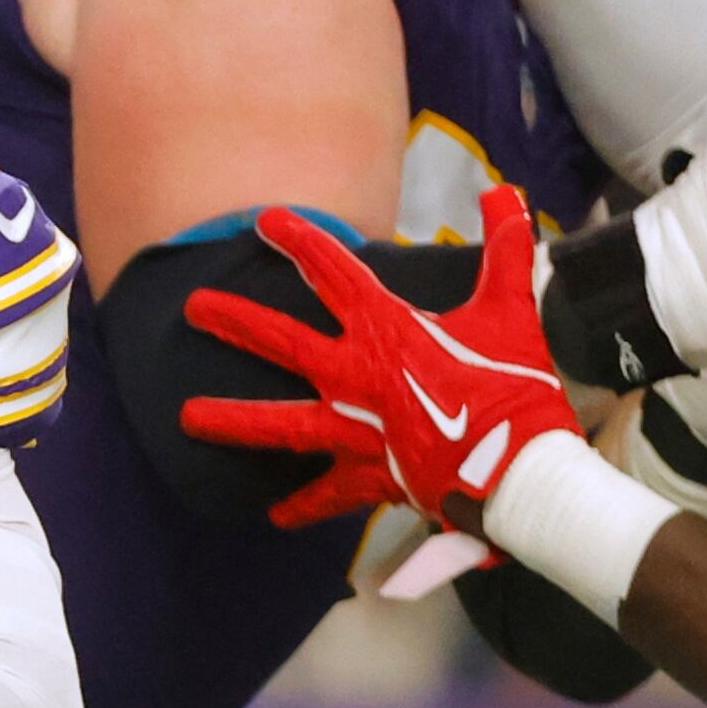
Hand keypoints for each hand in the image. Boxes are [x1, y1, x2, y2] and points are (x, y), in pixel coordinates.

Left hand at [180, 185, 582, 531]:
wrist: (520, 468)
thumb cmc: (514, 385)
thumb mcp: (511, 308)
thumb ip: (506, 246)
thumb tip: (507, 191)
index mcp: (387, 329)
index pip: (334, 273)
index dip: (300, 242)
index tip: (265, 222)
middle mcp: (356, 376)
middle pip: (283, 342)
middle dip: (236, 321)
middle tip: (193, 308)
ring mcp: (356, 430)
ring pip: (281, 423)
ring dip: (232, 419)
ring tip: (186, 417)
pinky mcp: (369, 476)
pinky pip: (327, 493)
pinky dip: (303, 506)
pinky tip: (273, 516)